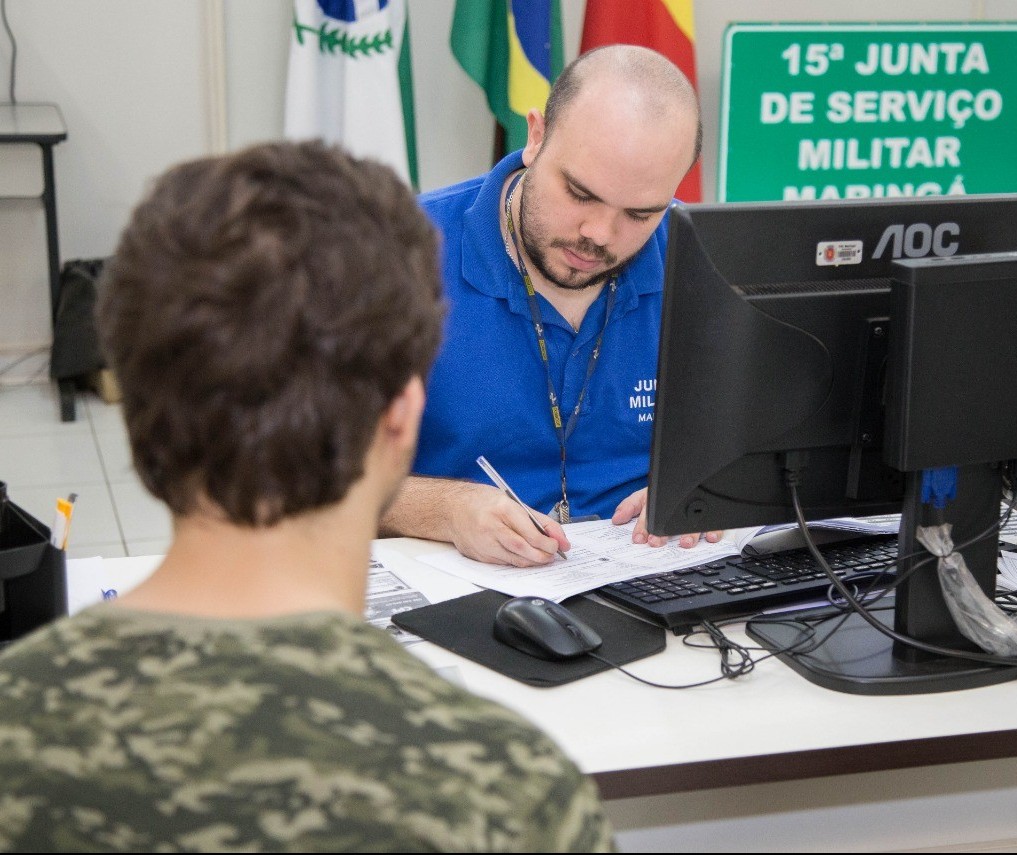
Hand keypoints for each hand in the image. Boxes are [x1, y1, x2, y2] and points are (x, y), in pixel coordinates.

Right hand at [449, 485, 568, 566]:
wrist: (452, 508)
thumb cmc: (483, 502)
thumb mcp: (512, 502)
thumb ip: (537, 520)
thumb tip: (559, 538)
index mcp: (502, 509)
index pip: (530, 533)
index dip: (547, 543)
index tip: (557, 545)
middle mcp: (490, 527)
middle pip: (522, 549)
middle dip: (542, 555)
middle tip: (551, 555)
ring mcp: (483, 543)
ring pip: (514, 560)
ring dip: (532, 561)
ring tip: (541, 556)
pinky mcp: (479, 556)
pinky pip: (504, 563)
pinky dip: (517, 561)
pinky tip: (522, 556)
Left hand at [611, 488, 723, 547]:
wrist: (688, 470)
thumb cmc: (661, 491)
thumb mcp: (643, 495)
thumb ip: (629, 506)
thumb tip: (616, 518)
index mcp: (658, 498)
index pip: (648, 512)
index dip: (642, 526)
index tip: (639, 538)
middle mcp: (677, 504)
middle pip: (670, 518)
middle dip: (661, 532)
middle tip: (656, 542)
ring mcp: (694, 508)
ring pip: (693, 522)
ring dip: (689, 534)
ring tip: (685, 543)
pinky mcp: (710, 513)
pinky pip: (715, 521)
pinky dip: (715, 530)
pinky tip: (712, 537)